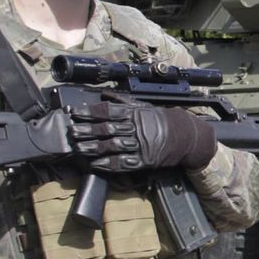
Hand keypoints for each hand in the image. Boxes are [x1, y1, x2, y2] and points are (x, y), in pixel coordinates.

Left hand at [68, 101, 217, 172]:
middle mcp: (135, 128)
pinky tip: (95, 164)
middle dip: (88, 130)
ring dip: (94, 147)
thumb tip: (104, 95)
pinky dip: (109, 164)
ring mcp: (140, 145)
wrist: (186, 136)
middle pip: (107, 128)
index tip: (75, 113)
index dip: (90, 112)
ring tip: (79, 148)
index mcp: (135, 114)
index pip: (108, 111)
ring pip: (112, 146)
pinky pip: (124, 163)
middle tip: (72, 131)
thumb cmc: (163, 119)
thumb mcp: (144, 106)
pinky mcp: (143, 161)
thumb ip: (123, 101)